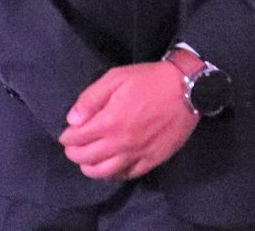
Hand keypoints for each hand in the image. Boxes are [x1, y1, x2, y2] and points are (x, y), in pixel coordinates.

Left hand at [60, 62, 196, 180]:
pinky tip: (110, 167)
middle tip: (73, 146)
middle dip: (74, 152)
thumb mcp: (117, 78)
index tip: (66, 133)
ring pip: (103, 173)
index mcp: (109, 122)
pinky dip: (113, 174)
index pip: (76, 138)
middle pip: (86, 158)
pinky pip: (126, 175)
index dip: (67, 136)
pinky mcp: (151, 160)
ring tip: (87, 160)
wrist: (188, 89)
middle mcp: (119, 144)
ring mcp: (136, 155)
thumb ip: (91, 99)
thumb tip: (72, 120)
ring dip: (89, 168)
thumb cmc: (150, 80)